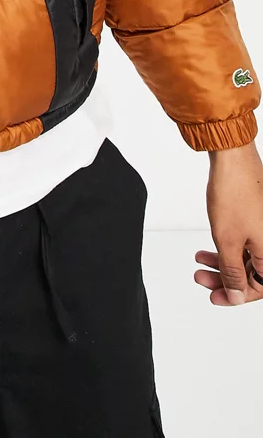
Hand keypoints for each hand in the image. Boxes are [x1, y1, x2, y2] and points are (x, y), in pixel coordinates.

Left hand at [195, 140, 262, 305]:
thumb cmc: (234, 194)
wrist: (232, 158)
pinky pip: (245, 241)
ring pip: (246, 256)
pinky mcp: (257, 217)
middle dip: (225, 278)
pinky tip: (208, 248)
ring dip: (222, 262)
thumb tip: (237, 296)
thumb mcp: (228, 240)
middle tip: (202, 280)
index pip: (260, 287)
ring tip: (199, 262)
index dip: (237, 295)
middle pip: (252, 272)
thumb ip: (233, 272)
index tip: (216, 297)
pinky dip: (227, 246)